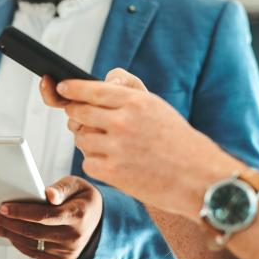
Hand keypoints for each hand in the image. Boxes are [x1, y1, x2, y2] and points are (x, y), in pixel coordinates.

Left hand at [0, 176, 101, 258]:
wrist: (99, 222)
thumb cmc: (82, 198)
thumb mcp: (77, 185)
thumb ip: (62, 187)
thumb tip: (49, 194)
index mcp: (78, 215)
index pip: (44, 216)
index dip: (21, 212)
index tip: (3, 207)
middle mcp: (74, 236)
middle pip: (33, 231)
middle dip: (7, 223)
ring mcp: (68, 251)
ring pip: (31, 243)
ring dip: (8, 234)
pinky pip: (35, 253)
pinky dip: (18, 243)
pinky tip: (6, 234)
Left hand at [40, 68, 241, 217]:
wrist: (198, 178)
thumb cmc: (177, 140)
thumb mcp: (156, 105)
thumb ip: (127, 89)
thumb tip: (102, 81)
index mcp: (135, 101)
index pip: (90, 89)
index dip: (70, 88)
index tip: (61, 87)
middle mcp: (122, 122)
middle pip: (78, 112)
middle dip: (77, 114)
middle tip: (83, 118)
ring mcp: (114, 148)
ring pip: (80, 137)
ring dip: (88, 139)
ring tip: (113, 145)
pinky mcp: (110, 172)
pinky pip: (87, 160)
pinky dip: (96, 161)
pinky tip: (117, 162)